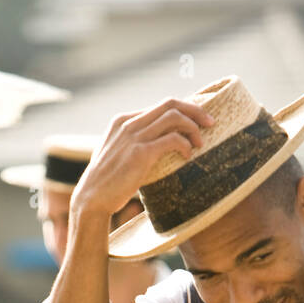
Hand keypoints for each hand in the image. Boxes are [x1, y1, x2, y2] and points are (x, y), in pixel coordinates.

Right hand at [73, 98, 215, 218]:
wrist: (92, 199)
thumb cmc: (108, 183)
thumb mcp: (120, 156)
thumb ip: (136, 145)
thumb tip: (160, 147)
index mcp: (123, 120)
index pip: (160, 106)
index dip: (183, 110)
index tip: (198, 121)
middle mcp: (128, 123)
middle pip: (170, 104)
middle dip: (195, 110)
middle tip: (211, 123)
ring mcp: (134, 136)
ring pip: (173, 117)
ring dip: (193, 128)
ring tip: (201, 143)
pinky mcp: (140, 153)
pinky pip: (172, 140)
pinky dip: (185, 145)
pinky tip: (188, 155)